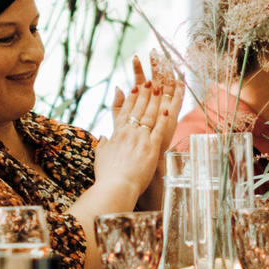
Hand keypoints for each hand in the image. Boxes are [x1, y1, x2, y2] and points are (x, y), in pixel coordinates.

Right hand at [92, 55, 181, 205]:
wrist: (115, 187)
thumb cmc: (107, 175)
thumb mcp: (101, 155)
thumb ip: (102, 143)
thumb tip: (102, 136)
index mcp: (117, 133)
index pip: (125, 111)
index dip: (132, 97)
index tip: (136, 87)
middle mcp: (129, 132)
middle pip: (139, 108)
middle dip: (145, 93)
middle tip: (150, 81)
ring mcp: (140, 139)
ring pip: (149, 115)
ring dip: (155, 100)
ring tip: (159, 87)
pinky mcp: (151, 148)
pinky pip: (159, 130)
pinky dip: (163, 119)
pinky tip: (167, 109)